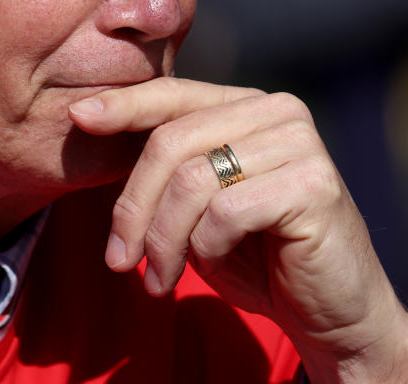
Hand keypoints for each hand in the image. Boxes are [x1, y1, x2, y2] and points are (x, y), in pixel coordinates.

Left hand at [68, 77, 407, 383]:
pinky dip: (207, 246)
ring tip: (159, 278)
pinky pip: (226, 211)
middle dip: (134, 207)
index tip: (77, 118)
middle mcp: (278, 112)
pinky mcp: (315, 185)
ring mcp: (300, 144)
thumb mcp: (195, 205)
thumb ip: (164, 166)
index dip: (123, 105)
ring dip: (163, 239)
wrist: (330, 314)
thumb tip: (88, 120)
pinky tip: (214, 265)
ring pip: (192, 180)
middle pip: (171, 141)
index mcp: (247, 106)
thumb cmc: (255, 256)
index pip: (173, 94)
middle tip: (120, 259)